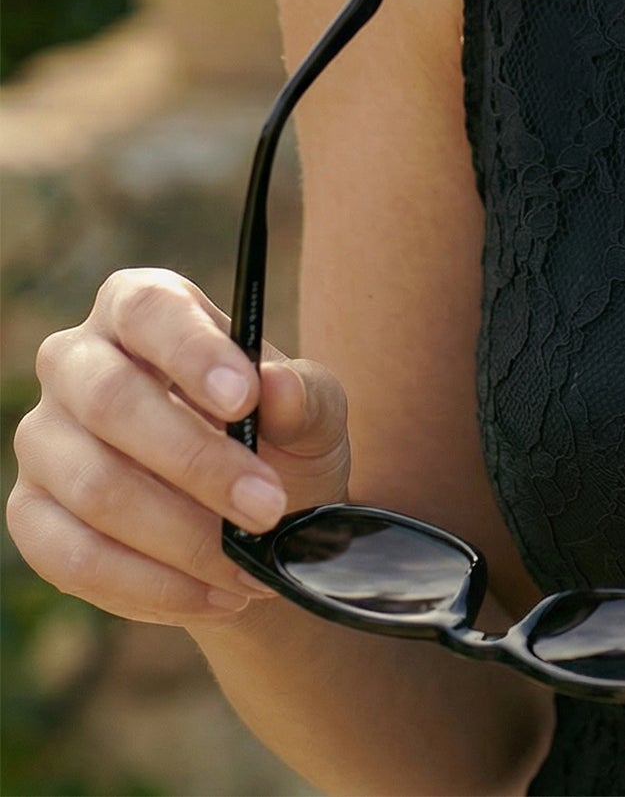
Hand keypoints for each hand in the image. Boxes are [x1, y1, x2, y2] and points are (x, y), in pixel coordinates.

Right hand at [7, 267, 351, 625]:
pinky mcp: (31, 514)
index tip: (244, 398)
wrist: (254, 518)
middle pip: (113, 403)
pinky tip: (212, 596)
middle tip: (268, 508)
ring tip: (250, 567)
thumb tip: (276, 388)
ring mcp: (44, 439)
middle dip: (198, 464)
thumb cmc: (279, 437)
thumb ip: (303, 396)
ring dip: (181, 537)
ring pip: (95, 488)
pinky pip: (75, 558)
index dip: (191, 352)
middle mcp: (76, 362)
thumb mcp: (313, 412)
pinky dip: (151, 585)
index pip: (149, 309)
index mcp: (142, 308)